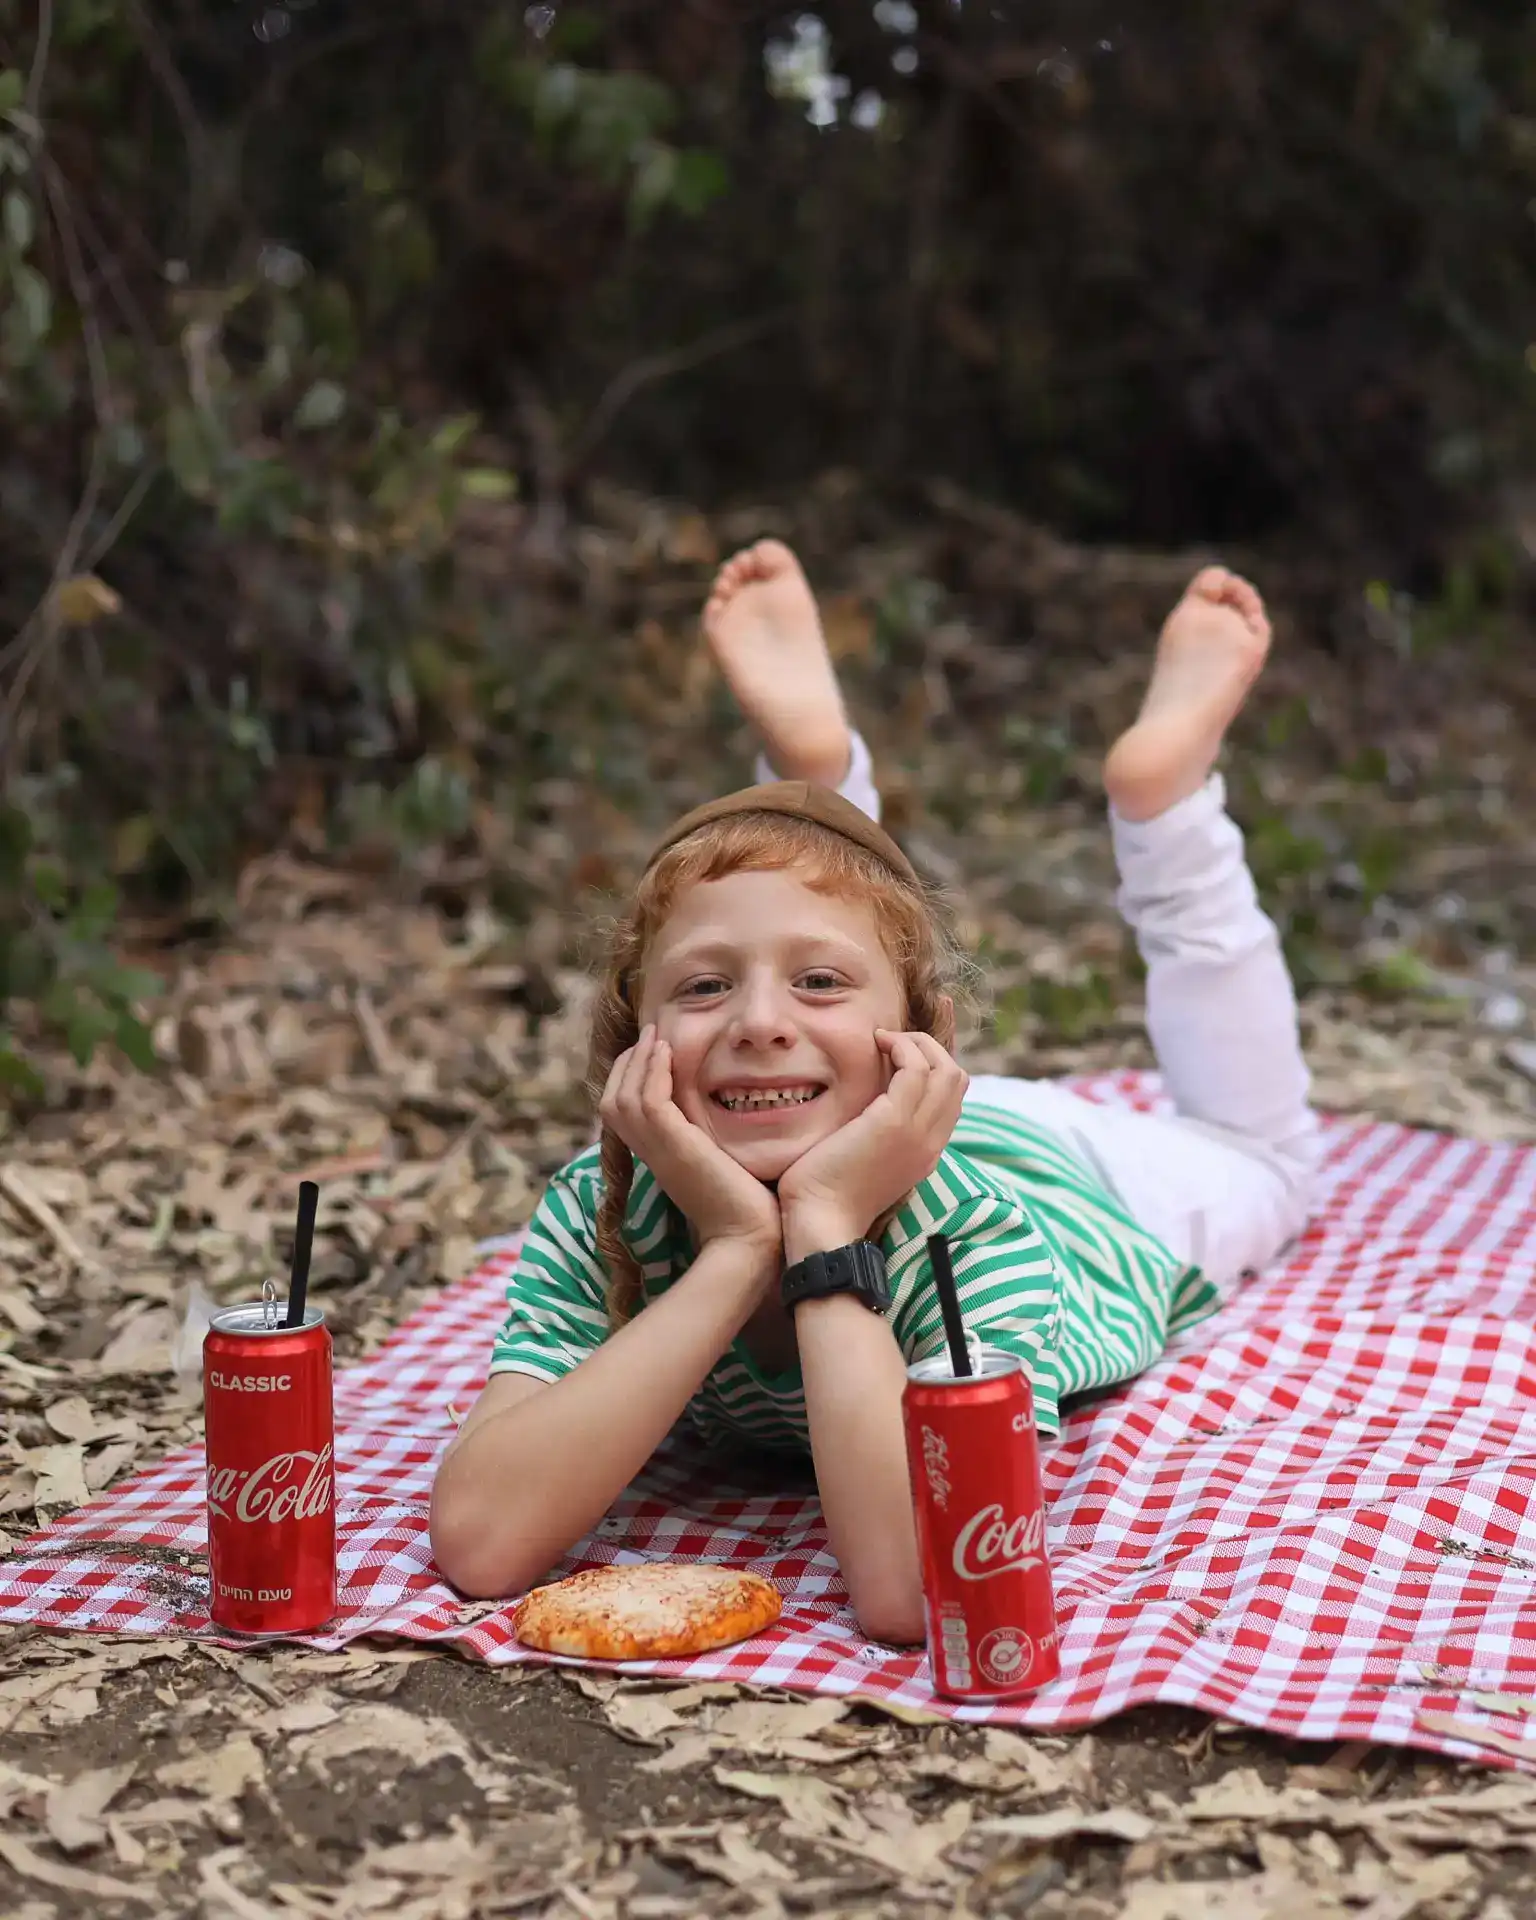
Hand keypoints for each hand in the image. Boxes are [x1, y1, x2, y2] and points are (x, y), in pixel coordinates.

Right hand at [599, 1026, 781, 1255]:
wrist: (750, 1240)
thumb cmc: (748, 1208)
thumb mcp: (720, 1165)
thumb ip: (711, 1143)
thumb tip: (725, 1123)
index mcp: (658, 1157)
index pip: (623, 1112)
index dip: (630, 1078)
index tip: (651, 1051)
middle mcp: (650, 1154)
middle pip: (612, 1101)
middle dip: (626, 1064)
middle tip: (648, 1034)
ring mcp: (658, 1151)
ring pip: (623, 1097)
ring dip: (637, 1061)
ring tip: (655, 1035)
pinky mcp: (674, 1146)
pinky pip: (648, 1100)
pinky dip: (651, 1072)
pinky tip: (666, 1050)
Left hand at [777, 1031, 967, 1257]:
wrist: (820, 1223)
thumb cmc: (826, 1193)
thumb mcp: (862, 1157)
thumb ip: (874, 1131)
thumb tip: (864, 1101)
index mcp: (926, 1151)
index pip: (953, 1097)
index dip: (939, 1060)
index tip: (915, 1037)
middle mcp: (931, 1141)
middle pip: (958, 1078)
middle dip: (932, 1045)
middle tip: (895, 1037)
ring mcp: (918, 1132)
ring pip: (946, 1068)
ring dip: (916, 1042)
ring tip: (884, 1040)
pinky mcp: (895, 1122)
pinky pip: (916, 1068)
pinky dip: (902, 1045)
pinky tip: (877, 1043)